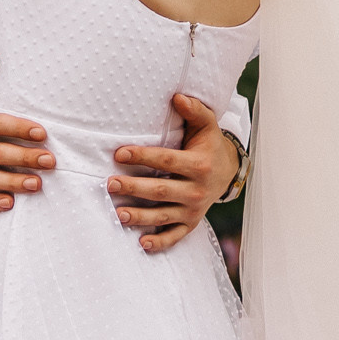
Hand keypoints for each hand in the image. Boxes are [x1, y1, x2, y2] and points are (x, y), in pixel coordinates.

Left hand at [107, 94, 243, 255]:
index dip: (142, 156)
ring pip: (164, 215)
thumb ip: (194, 110)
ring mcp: (193, 209)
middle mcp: (196, 189)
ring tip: (119, 213)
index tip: (119, 153)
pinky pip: (175, 236)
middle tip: (110, 183)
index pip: (166, 160)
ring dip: (140, 216)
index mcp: (198, 164)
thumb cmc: (208, 145)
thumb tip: (177, 97)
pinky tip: (142, 243)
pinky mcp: (191, 223)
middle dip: (134, 188)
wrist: (228, 171)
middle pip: (161, 190)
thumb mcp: (206, 125)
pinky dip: (160, 242)